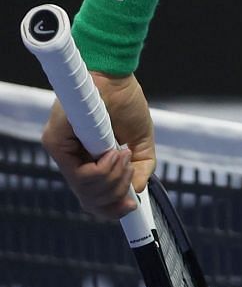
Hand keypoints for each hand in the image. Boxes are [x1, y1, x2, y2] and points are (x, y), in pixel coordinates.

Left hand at [42, 72, 154, 219]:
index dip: (110, 209)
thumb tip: (135, 192)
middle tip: (131, 169)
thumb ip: (141, 168)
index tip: (131, 208)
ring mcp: (61, 154)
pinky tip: (115, 153)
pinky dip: (104, 169)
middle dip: (117, 192)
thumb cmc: (126, 103)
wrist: (115, 77)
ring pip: (86, 191)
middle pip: (90, 200)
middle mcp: (71, 160)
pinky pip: (81, 175)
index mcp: (88, 161)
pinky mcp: (55, 143)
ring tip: (125, 155)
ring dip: (114, 178)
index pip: (91, 198)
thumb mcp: (141, 142)